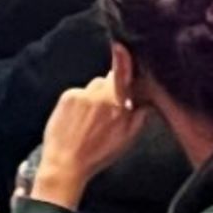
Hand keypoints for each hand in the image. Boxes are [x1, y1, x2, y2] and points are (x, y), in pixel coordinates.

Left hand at [31, 74, 146, 209]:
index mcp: (118, 105)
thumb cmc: (97, 154)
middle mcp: (100, 96)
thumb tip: (147, 101)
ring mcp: (82, 94)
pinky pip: (78, 92)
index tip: (122, 50)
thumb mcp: (126, 139)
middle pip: (108, 81)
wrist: (65, 162)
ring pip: (93, 87)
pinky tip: (77, 119)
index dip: (124, 61)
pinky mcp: (67, 96)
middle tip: (106, 111)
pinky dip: (79, 101)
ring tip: (89, 118)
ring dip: (94, 97)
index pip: (123, 73)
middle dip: (110, 91)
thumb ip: (140, 116)